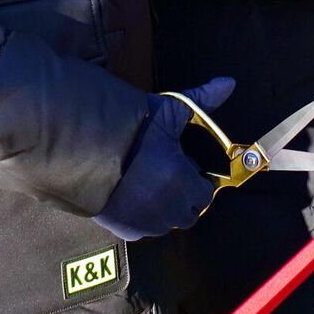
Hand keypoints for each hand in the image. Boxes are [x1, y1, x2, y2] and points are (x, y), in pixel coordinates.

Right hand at [95, 77, 232, 240]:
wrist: (84, 146)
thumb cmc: (132, 127)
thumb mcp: (169, 110)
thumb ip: (203, 99)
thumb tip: (230, 83)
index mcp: (181, 182)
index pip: (205, 195)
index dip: (198, 181)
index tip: (185, 167)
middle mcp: (167, 209)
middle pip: (187, 213)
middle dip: (184, 197)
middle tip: (168, 176)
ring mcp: (145, 223)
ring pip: (166, 223)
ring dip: (164, 209)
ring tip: (149, 184)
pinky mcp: (124, 230)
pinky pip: (143, 230)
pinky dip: (142, 218)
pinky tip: (132, 197)